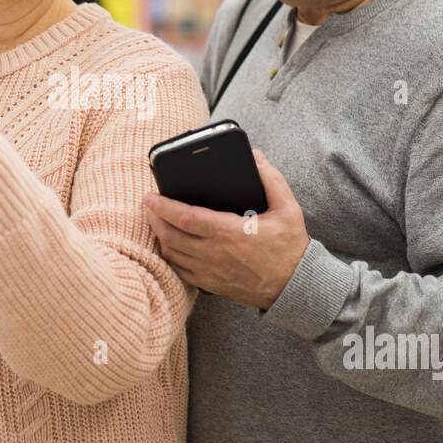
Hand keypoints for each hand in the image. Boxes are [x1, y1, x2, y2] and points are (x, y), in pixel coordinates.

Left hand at [143, 149, 309, 309]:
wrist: (295, 287)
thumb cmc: (290, 247)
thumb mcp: (289, 209)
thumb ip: (272, 179)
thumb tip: (255, 156)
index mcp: (230, 233)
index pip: (185, 217)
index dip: (163, 206)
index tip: (150, 196)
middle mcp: (215, 254)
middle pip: (170, 236)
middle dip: (153, 218)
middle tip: (147, 205)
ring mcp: (210, 272)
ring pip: (172, 254)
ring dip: (159, 236)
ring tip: (155, 220)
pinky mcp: (210, 285)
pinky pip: (180, 271)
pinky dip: (169, 256)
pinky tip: (169, 245)